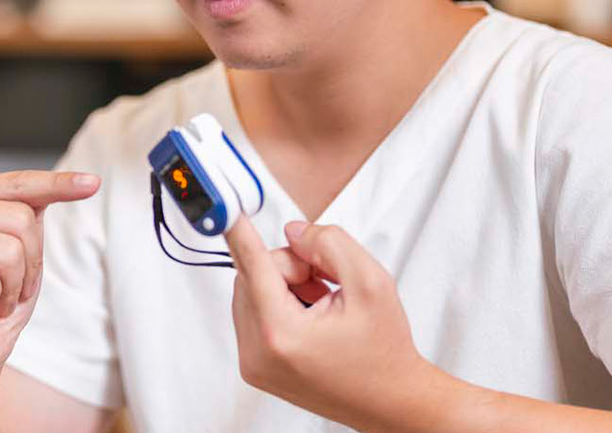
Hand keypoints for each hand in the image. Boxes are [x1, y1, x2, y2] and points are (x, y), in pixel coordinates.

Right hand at [0, 170, 101, 396]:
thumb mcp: (26, 254)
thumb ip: (34, 214)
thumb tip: (77, 181)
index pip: (15, 185)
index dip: (55, 184)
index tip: (92, 183)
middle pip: (19, 218)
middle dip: (30, 263)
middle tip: (10, 289)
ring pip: (6, 249)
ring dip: (12, 286)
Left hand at [222, 220, 450, 430]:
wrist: (389, 401)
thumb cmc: (384, 351)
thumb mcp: (372, 283)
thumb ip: (330, 244)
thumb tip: (293, 232)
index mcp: (282, 334)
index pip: (252, 267)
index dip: (239, 232)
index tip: (222, 210)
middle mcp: (258, 353)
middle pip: (253, 276)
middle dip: (290, 267)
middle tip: (326, 282)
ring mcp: (252, 365)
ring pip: (251, 292)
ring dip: (285, 285)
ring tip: (324, 305)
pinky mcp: (254, 368)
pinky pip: (253, 314)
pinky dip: (280, 304)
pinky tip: (312, 318)